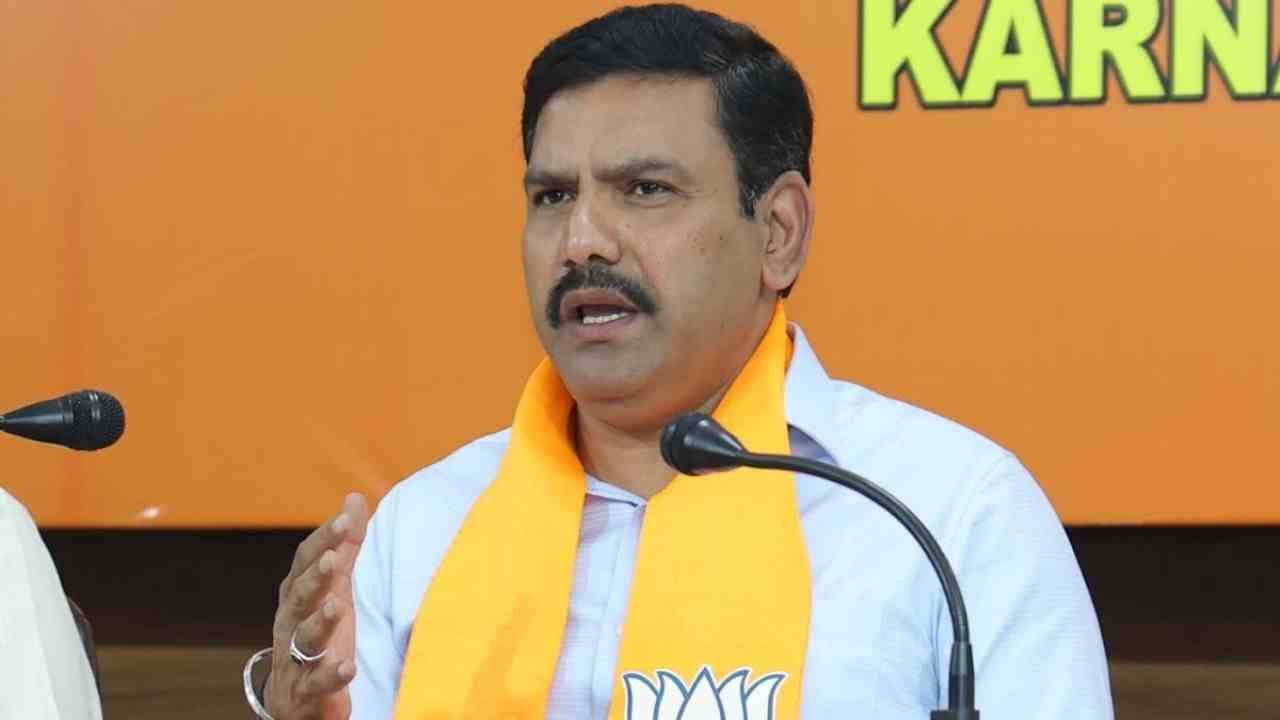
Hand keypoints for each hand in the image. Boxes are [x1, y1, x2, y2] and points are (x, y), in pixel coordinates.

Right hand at [265, 493, 369, 719]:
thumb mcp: (335, 586)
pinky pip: (316, 682)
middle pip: (300, 596)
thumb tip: (354, 498)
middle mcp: (292, 621)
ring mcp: (297, 657)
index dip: (324, 540)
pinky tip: (347, 666)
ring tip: (336, 607)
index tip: (346, 519)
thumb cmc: (319, 631)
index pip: (305, 561)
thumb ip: (347, 544)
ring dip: (320, 621)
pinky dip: (330, 675)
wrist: (297, 698)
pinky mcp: (307, 690)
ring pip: (304, 637)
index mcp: (299, 593)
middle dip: (316, 577)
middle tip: (335, 560)